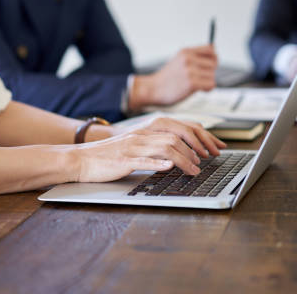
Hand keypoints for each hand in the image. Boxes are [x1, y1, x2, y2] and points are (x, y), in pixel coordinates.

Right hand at [75, 117, 225, 182]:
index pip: (180, 127)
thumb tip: (179, 154)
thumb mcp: (135, 146)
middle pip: (177, 135)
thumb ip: (155, 146)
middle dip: (198, 146)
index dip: (201, 136)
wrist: (81, 159)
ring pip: (165, 147)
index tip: (215, 147)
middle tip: (210, 158)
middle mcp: (142, 134)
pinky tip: (169, 168)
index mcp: (146, 129)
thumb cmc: (108, 155)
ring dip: (184, 158)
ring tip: (195, 169)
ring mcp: (133, 146)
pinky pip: (144, 160)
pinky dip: (158, 164)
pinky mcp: (124, 160)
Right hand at [129, 45, 217, 109]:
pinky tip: (198, 90)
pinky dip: (207, 89)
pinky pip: (211, 84)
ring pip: (212, 75)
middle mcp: (188, 59)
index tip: (210, 65)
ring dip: (207, 82)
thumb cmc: (166, 78)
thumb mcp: (178, 61)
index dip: (213, 57)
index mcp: (185, 52)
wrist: (153, 89)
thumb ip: (194, 57)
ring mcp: (190, 71)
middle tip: (200, 78)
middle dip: (209, 72)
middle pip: (214, 63)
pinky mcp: (192, 83)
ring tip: (195, 84)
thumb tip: (215, 57)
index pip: (210, 48)